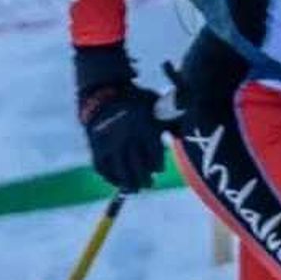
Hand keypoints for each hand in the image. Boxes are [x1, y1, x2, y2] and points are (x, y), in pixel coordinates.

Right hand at [75, 43, 166, 191]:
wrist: (106, 91)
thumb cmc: (139, 102)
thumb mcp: (158, 106)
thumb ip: (172, 123)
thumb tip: (185, 139)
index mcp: (145, 127)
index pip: (154, 157)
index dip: (157, 166)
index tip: (158, 169)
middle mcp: (127, 136)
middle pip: (137, 167)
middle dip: (145, 179)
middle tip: (149, 184)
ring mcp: (109, 142)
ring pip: (120, 171)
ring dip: (128, 183)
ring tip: (134, 188)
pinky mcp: (95, 145)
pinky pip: (101, 168)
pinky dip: (109, 177)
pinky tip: (117, 181)